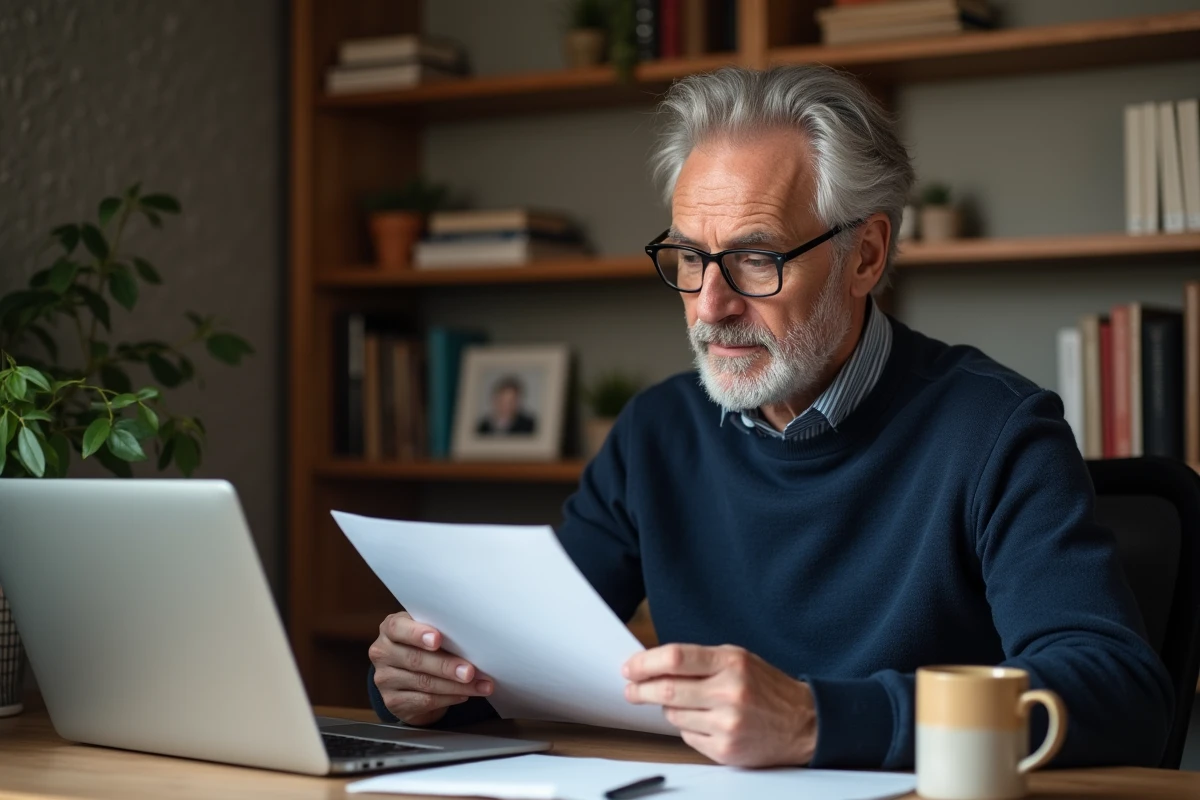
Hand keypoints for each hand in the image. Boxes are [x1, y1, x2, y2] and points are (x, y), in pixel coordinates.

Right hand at [368, 612, 493, 725]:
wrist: (408, 679)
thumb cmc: (423, 648)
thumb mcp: (426, 634)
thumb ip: (439, 632)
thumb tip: (471, 638)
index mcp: (390, 629)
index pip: (398, 628)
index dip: (417, 634)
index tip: (437, 639)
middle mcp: (383, 653)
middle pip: (415, 659)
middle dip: (447, 666)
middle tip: (470, 671)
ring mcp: (385, 679)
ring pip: (424, 683)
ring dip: (456, 686)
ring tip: (478, 685)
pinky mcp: (393, 702)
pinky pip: (425, 701)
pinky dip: (449, 698)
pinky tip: (463, 694)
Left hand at [623, 643, 816, 766]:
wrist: (803, 723)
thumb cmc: (766, 688)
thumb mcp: (738, 659)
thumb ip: (699, 660)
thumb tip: (653, 664)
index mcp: (732, 663)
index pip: (675, 658)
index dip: (645, 662)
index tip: (629, 667)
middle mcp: (730, 692)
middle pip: (667, 690)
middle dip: (640, 689)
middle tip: (631, 689)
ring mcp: (727, 724)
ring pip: (674, 715)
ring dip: (668, 708)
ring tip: (682, 703)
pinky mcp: (725, 750)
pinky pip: (687, 737)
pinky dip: (686, 728)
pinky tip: (702, 721)